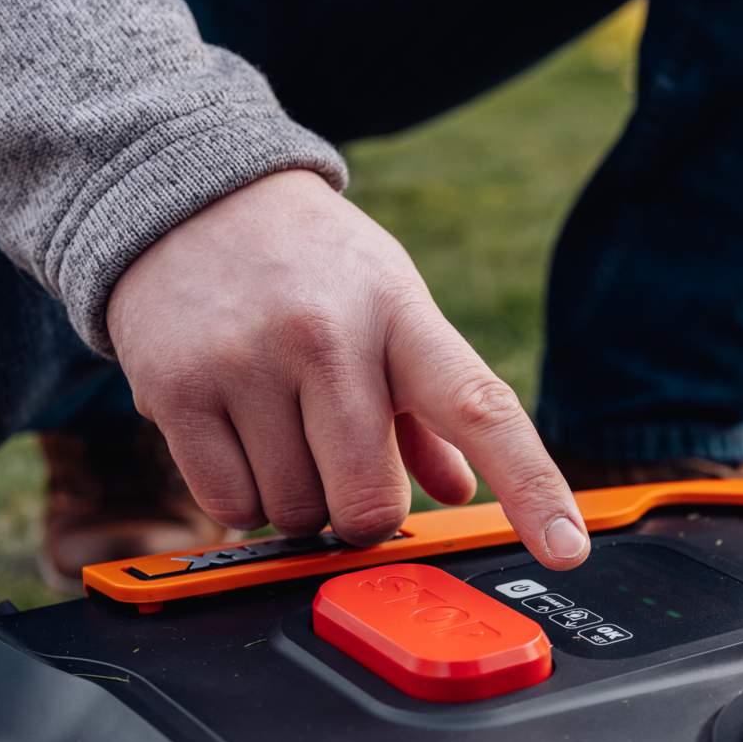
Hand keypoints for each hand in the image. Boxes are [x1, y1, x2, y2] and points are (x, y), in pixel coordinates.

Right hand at [105, 170, 589, 568]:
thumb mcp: (388, 309)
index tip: (567, 546)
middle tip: (344, 472)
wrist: (187, 194)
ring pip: (295, 511)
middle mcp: (326, 334)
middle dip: (363, 513)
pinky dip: (240, 499)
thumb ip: (429, 410)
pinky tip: (238, 441)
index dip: (531, 486)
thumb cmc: (311, 268)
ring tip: (280, 431)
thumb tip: (461, 489)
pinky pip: (229, 504)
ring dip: (296, 503)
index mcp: (400, 314)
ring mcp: (245, 360)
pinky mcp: (175, 387)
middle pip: (370, 499)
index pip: (480, 409)